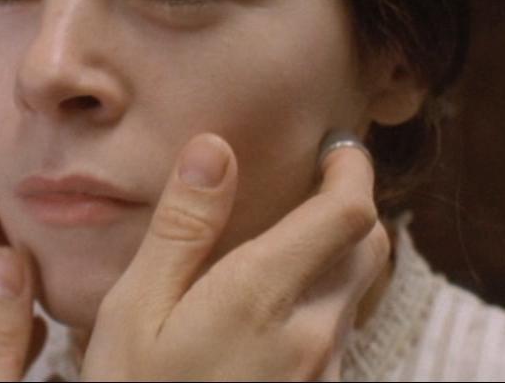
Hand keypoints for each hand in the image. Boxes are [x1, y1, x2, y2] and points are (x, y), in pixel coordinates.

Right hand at [81, 133, 389, 380]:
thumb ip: (182, 228)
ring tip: (294, 231)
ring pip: (358, 290)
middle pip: (368, 248)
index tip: (336, 145)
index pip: (346, 215)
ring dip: (341, 250)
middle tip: (318, 179)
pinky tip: (278, 297)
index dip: (352, 169)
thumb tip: (215, 149)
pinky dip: (326, 292)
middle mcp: (309, 333)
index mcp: (261, 297)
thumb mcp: (137, 307)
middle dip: (353, 204)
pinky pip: (340, 328)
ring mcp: (319, 370)